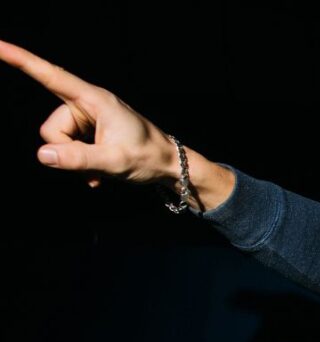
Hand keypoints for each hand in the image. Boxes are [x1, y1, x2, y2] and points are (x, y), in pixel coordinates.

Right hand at [0, 39, 233, 207]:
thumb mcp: (114, 161)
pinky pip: (69, 149)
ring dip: (75, 160)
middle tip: (97, 163)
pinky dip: (81, 164)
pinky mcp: (90, 132)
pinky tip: (99, 176)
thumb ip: (78, 159)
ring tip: (103, 168)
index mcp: (94, 100)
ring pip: (59, 141)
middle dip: (65, 150)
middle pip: (52, 127)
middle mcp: (88, 104)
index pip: (50, 76)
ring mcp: (88, 119)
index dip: (21, 60)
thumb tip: (42, 155)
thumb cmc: (148, 158)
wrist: (170, 166)